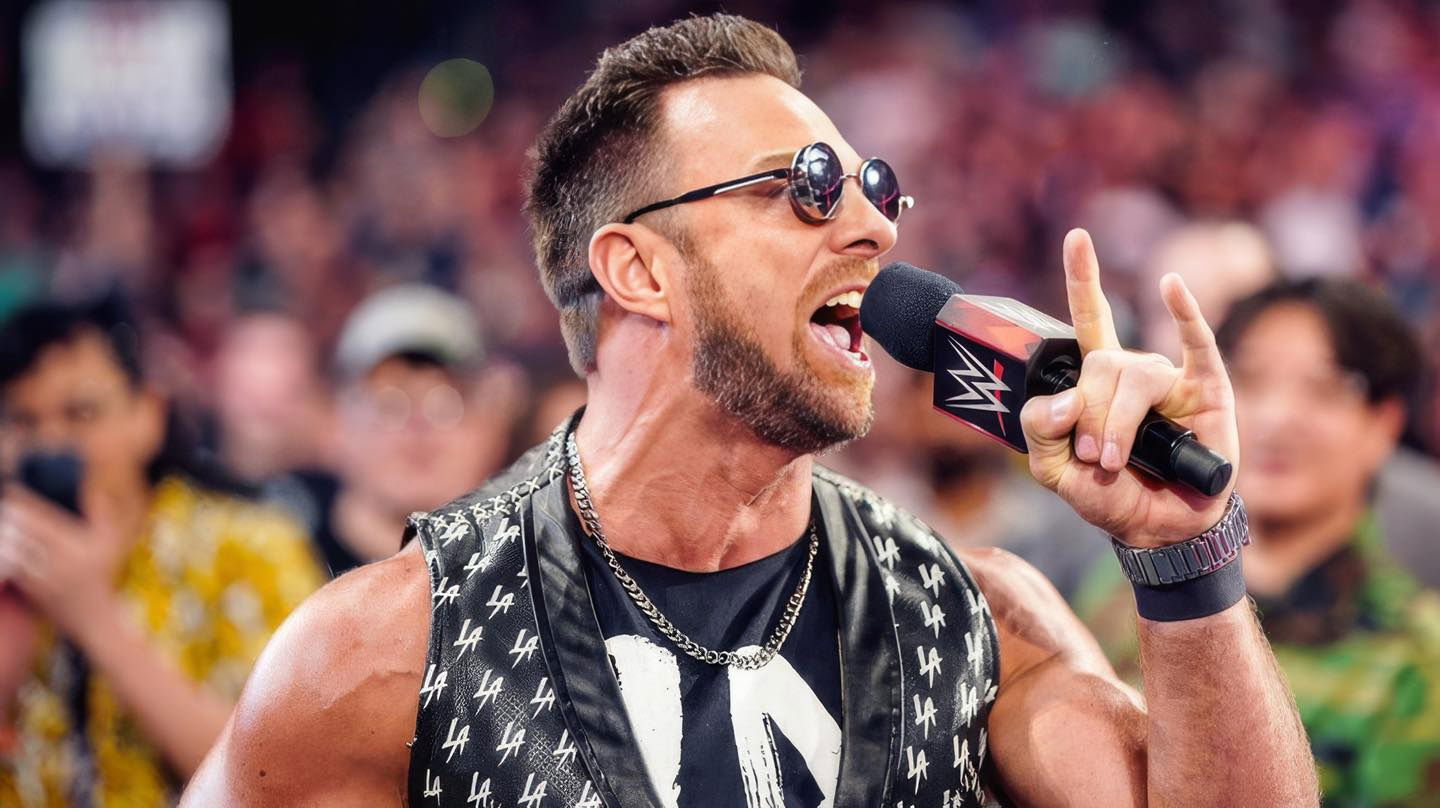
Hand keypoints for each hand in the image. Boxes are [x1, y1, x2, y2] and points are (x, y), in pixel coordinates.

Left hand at [0, 486, 127, 641]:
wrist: (94, 617)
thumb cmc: (103, 576)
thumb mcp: (111, 544)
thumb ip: (104, 516)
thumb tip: (99, 492)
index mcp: (76, 546)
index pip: (43, 519)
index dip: (25, 503)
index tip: (13, 490)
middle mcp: (57, 561)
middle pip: (23, 533)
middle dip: (9, 516)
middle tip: (3, 504)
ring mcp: (41, 577)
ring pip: (13, 550)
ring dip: (4, 534)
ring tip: (1, 520)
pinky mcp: (29, 590)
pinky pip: (11, 568)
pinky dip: (4, 555)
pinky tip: (4, 544)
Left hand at [1019, 229, 1238, 546]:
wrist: (1158, 530)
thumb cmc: (1110, 495)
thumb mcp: (1055, 472)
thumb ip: (1040, 432)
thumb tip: (1062, 401)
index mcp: (1096, 380)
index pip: (1088, 319)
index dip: (1084, 279)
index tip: (1077, 237)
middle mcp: (1133, 371)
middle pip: (1100, 363)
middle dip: (1090, 413)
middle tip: (1092, 456)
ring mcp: (1171, 378)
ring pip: (1134, 375)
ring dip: (1117, 420)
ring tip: (1113, 459)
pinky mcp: (1207, 389)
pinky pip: (1197, 345)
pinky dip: (1186, 314)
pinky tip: (1173, 288)